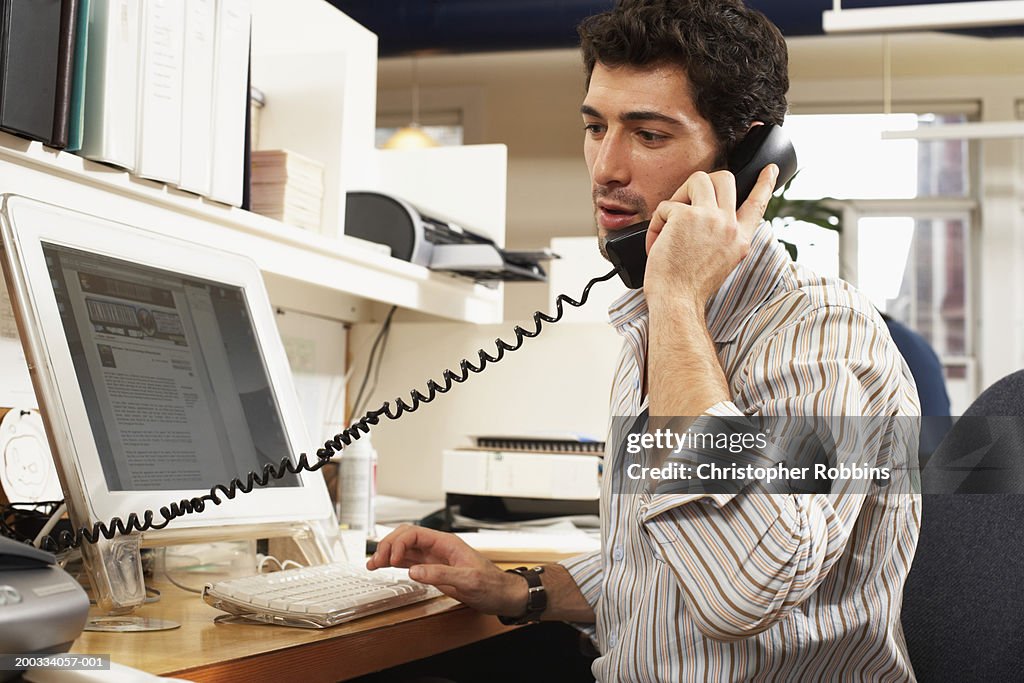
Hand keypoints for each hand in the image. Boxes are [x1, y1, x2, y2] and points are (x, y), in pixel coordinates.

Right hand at [366, 525, 526, 615]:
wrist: (502, 595)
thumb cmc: (492, 585)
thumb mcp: (468, 580)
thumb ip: (440, 574)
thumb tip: (414, 570)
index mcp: (447, 543)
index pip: (415, 534)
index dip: (399, 544)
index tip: (392, 560)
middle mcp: (438, 547)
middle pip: (405, 537)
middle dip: (388, 546)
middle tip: (376, 561)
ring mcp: (435, 558)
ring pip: (404, 549)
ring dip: (387, 554)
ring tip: (372, 563)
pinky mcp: (433, 569)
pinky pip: (409, 561)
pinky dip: (394, 564)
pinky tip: (384, 567)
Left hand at [643, 164, 777, 310]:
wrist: (676, 301)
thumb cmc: (688, 286)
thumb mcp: (720, 261)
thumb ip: (722, 236)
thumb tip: (707, 213)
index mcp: (740, 239)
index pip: (758, 204)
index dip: (765, 184)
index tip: (770, 169)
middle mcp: (731, 226)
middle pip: (725, 178)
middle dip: (703, 183)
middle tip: (686, 202)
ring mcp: (711, 218)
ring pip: (699, 179)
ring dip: (679, 196)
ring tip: (670, 222)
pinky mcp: (686, 216)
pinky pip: (667, 205)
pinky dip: (657, 223)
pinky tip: (657, 243)